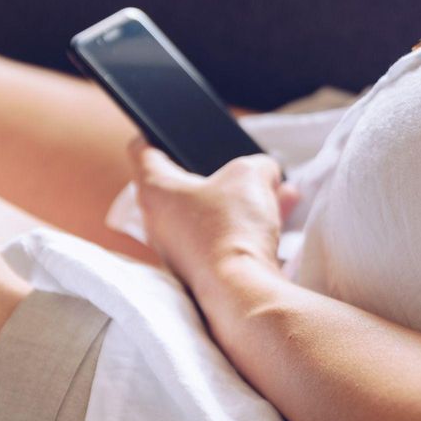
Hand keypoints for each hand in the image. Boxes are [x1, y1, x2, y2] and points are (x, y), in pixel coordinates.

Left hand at [126, 138, 298, 289]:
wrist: (241, 292)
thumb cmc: (232, 228)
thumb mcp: (251, 175)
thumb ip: (258, 164)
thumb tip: (266, 172)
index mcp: (155, 190)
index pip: (142, 149)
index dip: (157, 131)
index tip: (171, 128)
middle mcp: (159, 222)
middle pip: (183, 184)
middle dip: (219, 170)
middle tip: (242, 160)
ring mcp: (179, 250)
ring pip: (210, 212)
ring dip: (242, 199)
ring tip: (276, 188)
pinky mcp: (202, 271)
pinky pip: (225, 237)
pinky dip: (247, 225)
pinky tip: (279, 214)